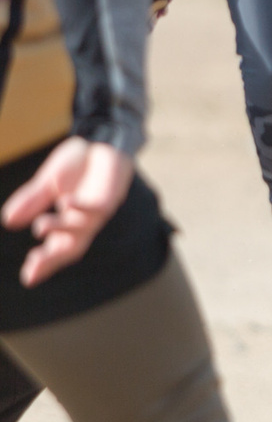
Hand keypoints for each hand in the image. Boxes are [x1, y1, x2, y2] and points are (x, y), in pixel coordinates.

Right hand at [2, 139, 133, 286]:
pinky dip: (83, 206)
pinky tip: (68, 203)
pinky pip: (97, 206)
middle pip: (71, 248)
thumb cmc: (77, 167)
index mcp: (67, 223)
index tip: (28, 279)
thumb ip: (31, 201)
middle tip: (35, 263)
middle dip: (53, 258)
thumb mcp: (48, 183)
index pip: (55, 250)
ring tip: (39, 226)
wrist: (101, 142)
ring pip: (81, 229)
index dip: (44, 265)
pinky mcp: (110, 196)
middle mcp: (84, 222)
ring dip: (61, 228)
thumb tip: (8, 221)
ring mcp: (97, 211)